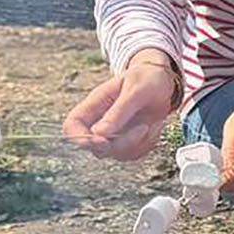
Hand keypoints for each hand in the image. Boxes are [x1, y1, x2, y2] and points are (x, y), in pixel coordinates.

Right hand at [62, 55, 177, 159]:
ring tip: (151, 123)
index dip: (80, 139)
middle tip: (144, 127)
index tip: (103, 141)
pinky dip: (147, 144)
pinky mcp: (127, 141)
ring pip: (117, 154)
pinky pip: (134, 154)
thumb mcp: (134, 91)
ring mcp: (113, 134)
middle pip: (96, 148)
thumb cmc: (146, 79)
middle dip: (122, 143)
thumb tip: (99, 134)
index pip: (71, 126)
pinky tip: (153, 127)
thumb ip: (118, 112)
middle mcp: (99, 122)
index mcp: (93, 104)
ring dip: (139, 143)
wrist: (162, 81)